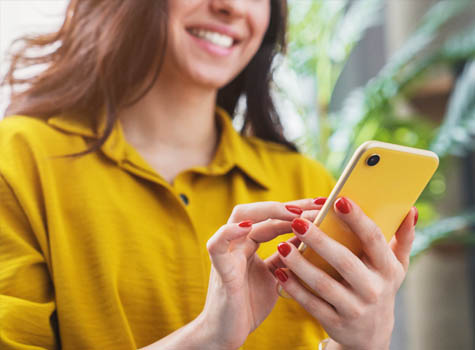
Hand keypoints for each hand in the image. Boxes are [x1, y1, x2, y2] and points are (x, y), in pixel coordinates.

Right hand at [199, 198, 322, 349]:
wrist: (227, 335)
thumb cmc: (249, 305)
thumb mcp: (276, 276)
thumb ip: (286, 256)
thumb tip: (310, 237)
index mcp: (250, 244)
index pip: (273, 218)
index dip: (297, 210)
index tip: (323, 205)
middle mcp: (238, 243)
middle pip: (259, 211)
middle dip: (288, 206)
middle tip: (316, 205)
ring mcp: (227, 253)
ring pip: (239, 217)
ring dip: (268, 212)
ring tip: (294, 212)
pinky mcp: (220, 269)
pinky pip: (218, 244)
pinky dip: (230, 232)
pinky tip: (248, 226)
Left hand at [274, 197, 417, 349]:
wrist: (371, 335)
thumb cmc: (380, 286)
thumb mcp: (396, 266)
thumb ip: (403, 238)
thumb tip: (410, 209)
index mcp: (387, 269)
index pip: (373, 239)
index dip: (357, 219)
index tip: (339, 200)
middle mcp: (373, 289)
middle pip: (344, 261)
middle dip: (320, 240)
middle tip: (298, 221)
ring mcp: (354, 308)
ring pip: (324, 284)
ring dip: (301, 265)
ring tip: (282, 246)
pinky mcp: (336, 322)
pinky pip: (312, 304)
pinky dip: (294, 288)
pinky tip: (280, 272)